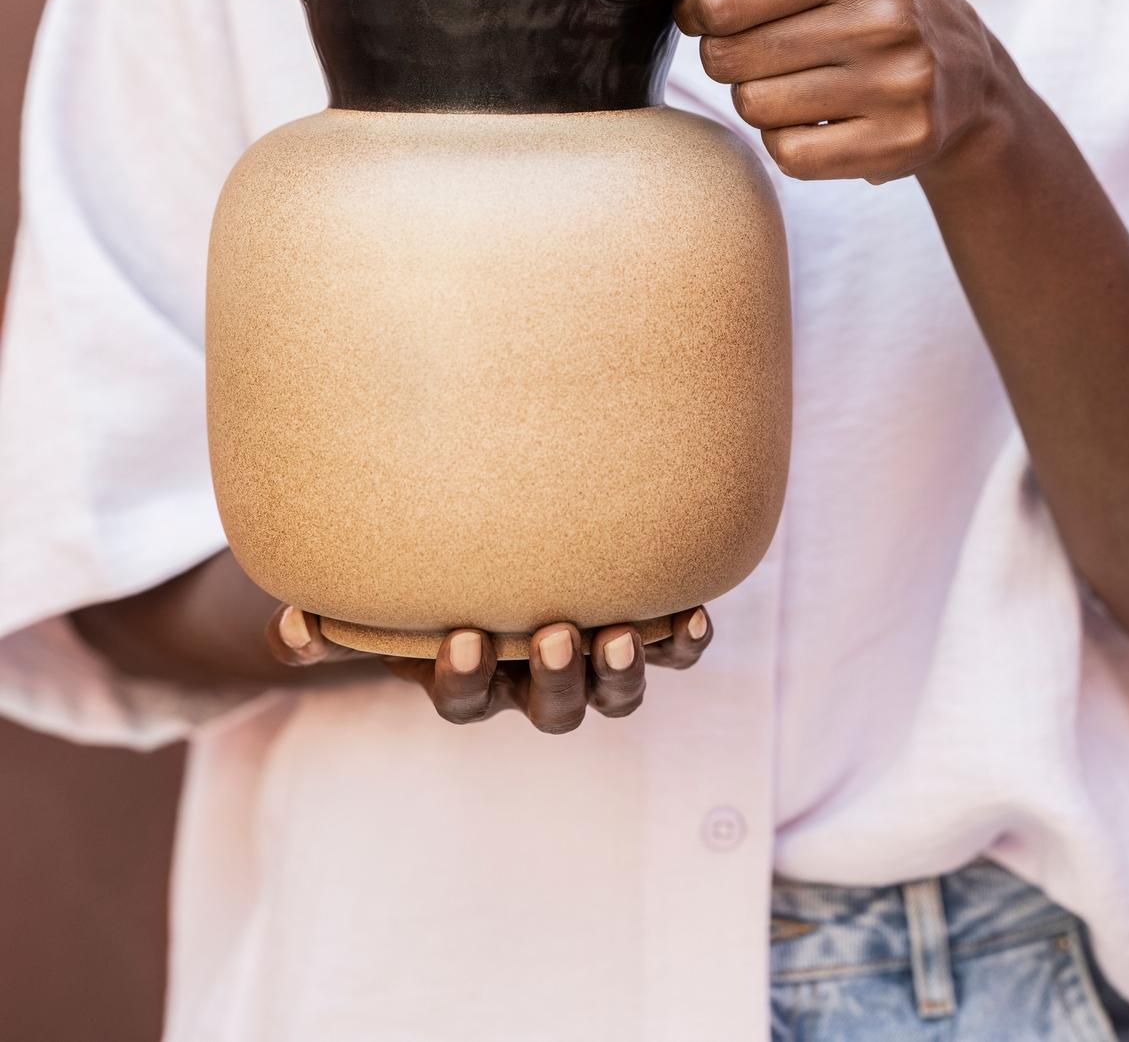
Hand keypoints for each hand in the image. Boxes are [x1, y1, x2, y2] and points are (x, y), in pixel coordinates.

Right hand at [266, 604, 713, 733]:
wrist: (486, 567)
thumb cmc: (424, 589)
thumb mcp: (376, 608)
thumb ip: (330, 624)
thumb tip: (288, 629)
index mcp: (471, 680)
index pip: (465, 701)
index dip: (464, 681)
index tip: (462, 639)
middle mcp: (533, 683)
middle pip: (552, 708)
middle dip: (556, 677)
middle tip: (555, 633)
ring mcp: (589, 661)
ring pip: (613, 692)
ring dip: (624, 671)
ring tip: (627, 633)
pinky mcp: (638, 633)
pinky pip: (670, 653)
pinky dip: (683, 642)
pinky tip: (693, 614)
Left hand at [666, 0, 1010, 184]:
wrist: (968, 74)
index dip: (699, 9)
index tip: (717, 10)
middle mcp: (886, 17)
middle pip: (729, 58)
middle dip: (729, 53)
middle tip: (766, 47)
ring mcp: (898, 85)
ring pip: (754, 108)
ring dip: (759, 96)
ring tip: (800, 78)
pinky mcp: (899, 143)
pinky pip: (788, 154)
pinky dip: (789, 139)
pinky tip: (822, 116)